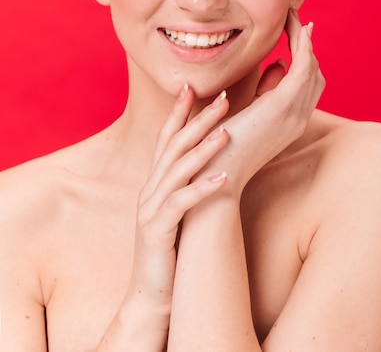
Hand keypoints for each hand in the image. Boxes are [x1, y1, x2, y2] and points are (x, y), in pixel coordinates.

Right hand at [125, 86, 230, 312]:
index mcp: (156, 182)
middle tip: (224, 99)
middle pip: (174, 146)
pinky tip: (224, 177)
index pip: (166, 138)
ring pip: (177, 169)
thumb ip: (189, 184)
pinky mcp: (156, 230)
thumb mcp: (180, 210)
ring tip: (227, 131)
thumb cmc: (172, 249)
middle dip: (198, 120)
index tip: (193, 86)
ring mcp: (150, 209)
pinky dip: (202, 188)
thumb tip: (215, 160)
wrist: (151, 296)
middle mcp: (150, 189)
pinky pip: (181, 204)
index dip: (179, 111)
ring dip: (202, 148)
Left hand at [195, 9, 325, 195]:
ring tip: (292, 16)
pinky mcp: (282, 106)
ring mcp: (293, 114)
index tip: (294, 33)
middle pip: (316, 75)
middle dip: (308, 46)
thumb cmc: (219, 150)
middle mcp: (297, 119)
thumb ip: (262, 92)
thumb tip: (275, 64)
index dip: (305, 58)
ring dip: (304, 40)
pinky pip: (302, 66)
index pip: (307, 85)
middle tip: (295, 20)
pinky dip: (302, 44)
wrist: (212, 181)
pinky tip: (295, 26)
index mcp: (288, 124)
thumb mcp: (244, 116)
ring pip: (311, 68)